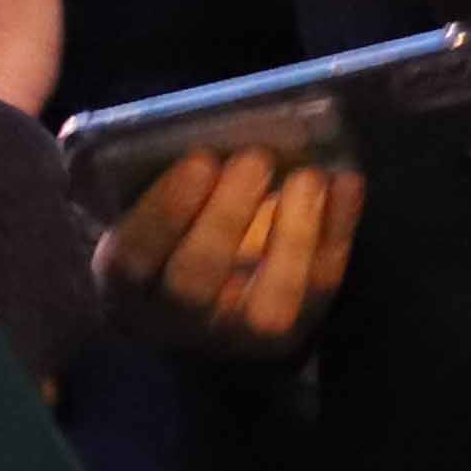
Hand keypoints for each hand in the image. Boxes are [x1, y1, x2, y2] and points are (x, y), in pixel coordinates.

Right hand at [105, 145, 357, 355]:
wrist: (196, 305)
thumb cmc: (168, 234)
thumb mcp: (145, 208)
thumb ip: (165, 180)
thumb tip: (215, 134)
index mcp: (125, 286)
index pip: (134, 257)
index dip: (166, 210)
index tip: (199, 160)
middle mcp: (175, 322)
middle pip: (195, 282)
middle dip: (227, 217)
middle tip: (255, 158)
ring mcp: (236, 336)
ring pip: (266, 307)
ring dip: (292, 237)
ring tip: (308, 176)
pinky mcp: (290, 336)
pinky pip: (318, 290)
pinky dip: (337, 235)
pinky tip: (345, 184)